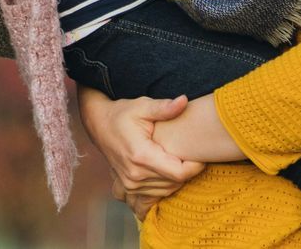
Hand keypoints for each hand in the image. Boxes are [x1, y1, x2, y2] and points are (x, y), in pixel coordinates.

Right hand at [77, 88, 203, 205]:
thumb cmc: (122, 113)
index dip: (195, 166)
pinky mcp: (127, 188)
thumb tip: (184, 101)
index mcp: (142, 155)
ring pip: (166, 191)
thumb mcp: (142, 106)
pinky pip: (152, 199)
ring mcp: (130, 184)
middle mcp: (135, 175)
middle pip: (175, 183)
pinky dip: (162, 191)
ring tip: (177, 160)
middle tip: (190, 154)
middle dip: (187, 171)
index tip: (200, 155)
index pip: (179, 173)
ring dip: (176, 179)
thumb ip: (164, 107)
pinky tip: (164, 178)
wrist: (99, 124)